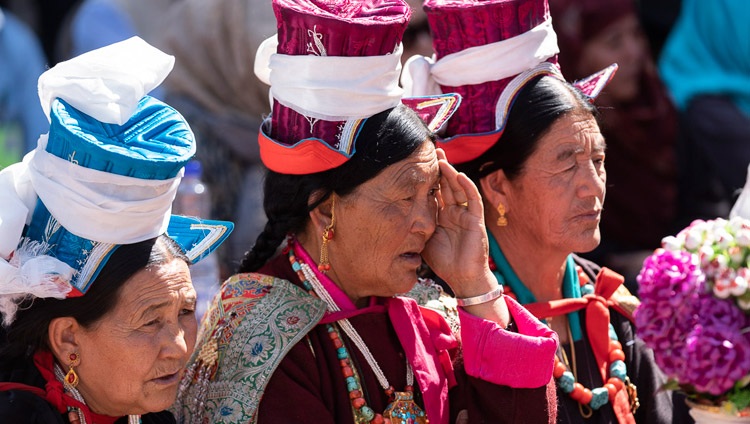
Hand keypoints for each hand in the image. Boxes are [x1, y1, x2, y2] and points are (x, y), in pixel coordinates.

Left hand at [421, 149, 495, 296]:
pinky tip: (459, 176)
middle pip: (447, 185)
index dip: (429, 179)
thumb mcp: (424, 240)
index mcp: (442, 216)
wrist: (463, 278)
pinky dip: (467, 187)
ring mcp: (465, 215)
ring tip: (442, 159)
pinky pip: (472, 201)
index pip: (435, 192)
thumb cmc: (444, 262)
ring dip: (451, 173)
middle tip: (432, 151)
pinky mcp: (476, 221)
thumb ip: (416, 227)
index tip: (419, 165)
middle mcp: (454, 212)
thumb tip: (395, 218)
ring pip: (458, 189)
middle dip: (440, 169)